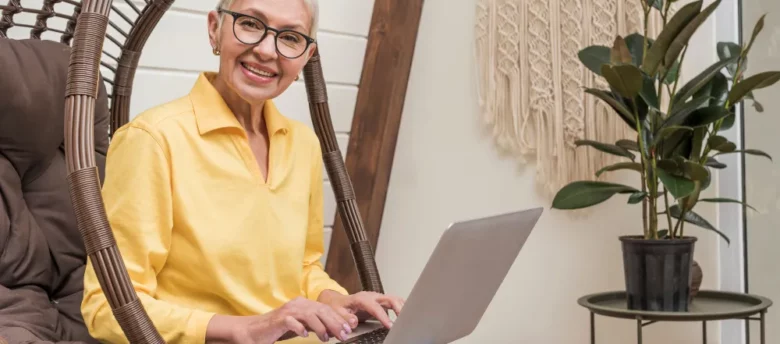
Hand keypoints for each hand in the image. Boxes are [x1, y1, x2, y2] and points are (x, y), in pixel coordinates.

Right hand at [207, 297, 352, 342]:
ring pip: (309, 315)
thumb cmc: (279, 329)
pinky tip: (305, 336)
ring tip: (327, 338)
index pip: (326, 309)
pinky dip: (300, 328)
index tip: (350, 328)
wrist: (254, 330)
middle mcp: (298, 304)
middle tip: (344, 335)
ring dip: (321, 327)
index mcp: (304, 304)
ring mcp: (288, 311)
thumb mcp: (301, 326)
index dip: (339, 318)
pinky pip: (292, 322)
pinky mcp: (278, 319)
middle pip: (321, 311)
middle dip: (335, 323)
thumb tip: (335, 331)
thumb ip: (316, 326)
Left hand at [318, 290, 404, 329]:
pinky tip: (406, 314)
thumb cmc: (339, 307)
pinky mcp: (381, 301)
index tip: (390, 325)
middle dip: (399, 309)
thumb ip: (345, 317)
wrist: (338, 301)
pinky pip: (394, 302)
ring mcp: (378, 298)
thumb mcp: (337, 312)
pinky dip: (402, 307)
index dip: (383, 316)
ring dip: (403, 307)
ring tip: (409, 318)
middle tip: (405, 320)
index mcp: (362, 299)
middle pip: (390, 299)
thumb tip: (354, 322)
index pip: (375, 307)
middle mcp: (372, 296)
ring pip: (394, 299)